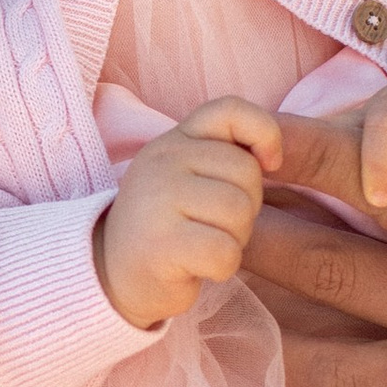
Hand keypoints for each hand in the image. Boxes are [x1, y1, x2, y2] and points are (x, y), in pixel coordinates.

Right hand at [95, 96, 372, 330]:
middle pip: (247, 174)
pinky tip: (196, 267)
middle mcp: (162, 160)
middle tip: (213, 225)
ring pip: (239, 213)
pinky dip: (221, 268)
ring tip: (204, 244)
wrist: (111, 275)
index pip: (230, 111)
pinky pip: (225, 252)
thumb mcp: (190, 175)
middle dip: (246, 208)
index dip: (264, 132)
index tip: (270, 164)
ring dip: (235, 240)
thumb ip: (226, 153)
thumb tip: (275, 155)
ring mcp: (157, 199)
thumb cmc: (169, 225)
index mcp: (175, 139)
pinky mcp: (160, 243)